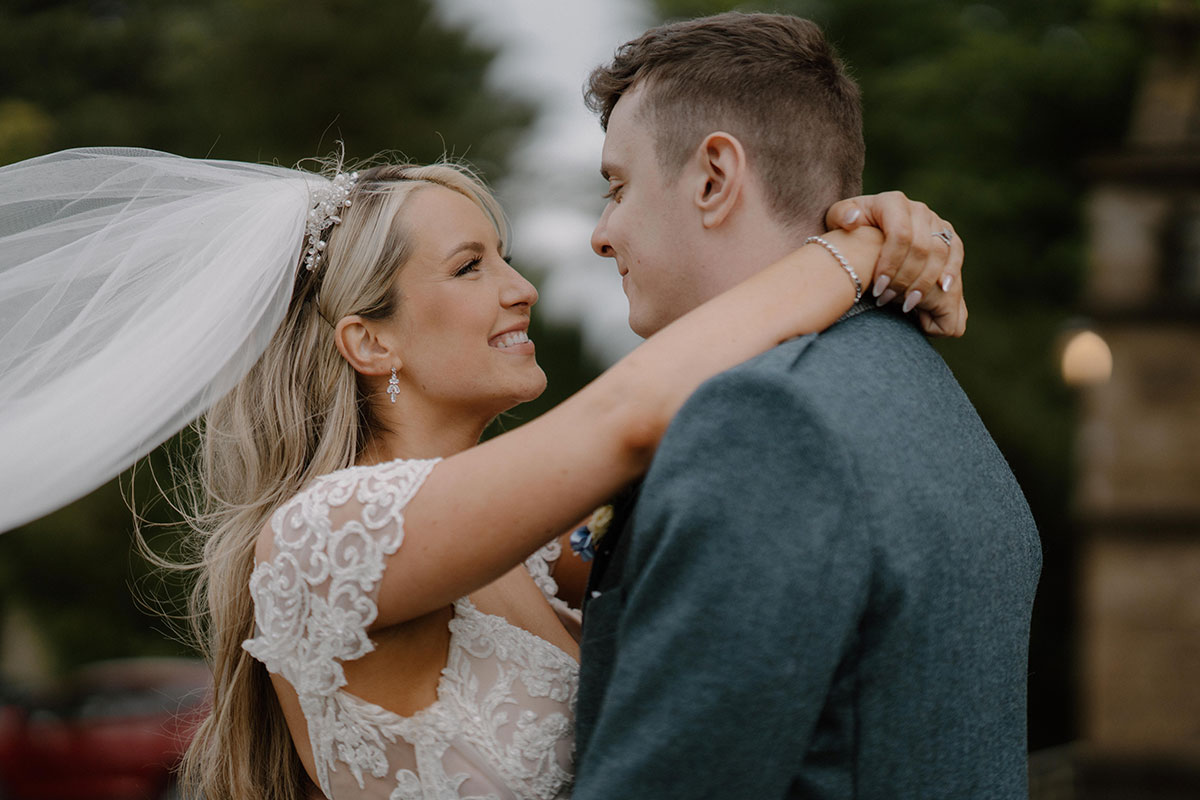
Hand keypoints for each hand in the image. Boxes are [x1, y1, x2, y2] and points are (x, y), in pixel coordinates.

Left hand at [825, 192, 966, 337]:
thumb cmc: (851, 225)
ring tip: (908, 304)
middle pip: (921, 246)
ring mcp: (935, 220)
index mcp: (892, 202)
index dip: (891, 263)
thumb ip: (841, 216)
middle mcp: (918, 209)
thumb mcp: (838, 218)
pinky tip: (942, 290)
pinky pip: (956, 252)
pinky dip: (951, 271)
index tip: (877, 288)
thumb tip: (853, 218)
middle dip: (905, 278)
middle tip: (887, 300)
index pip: (900, 234)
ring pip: (940, 252)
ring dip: (925, 281)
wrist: (871, 225)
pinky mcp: (947, 234)